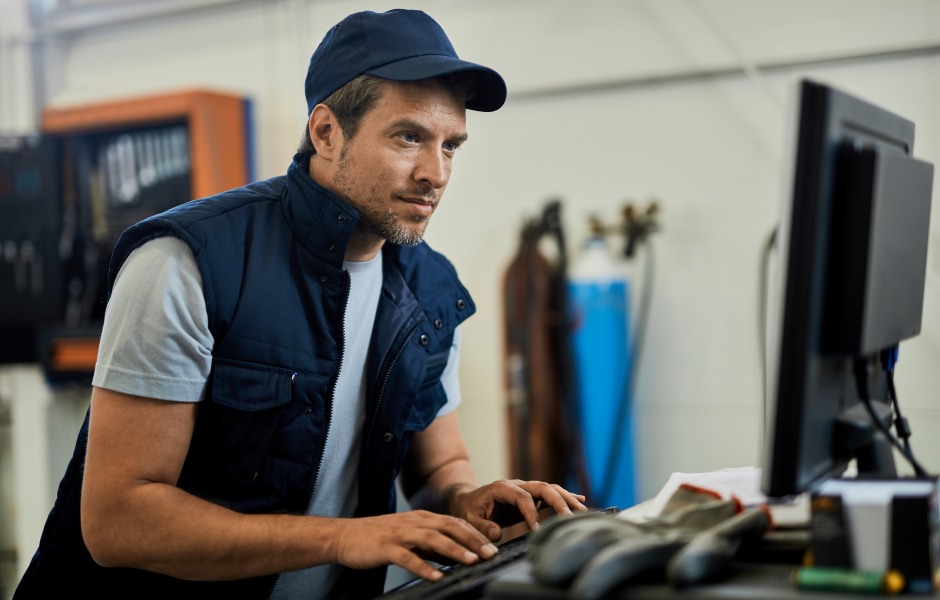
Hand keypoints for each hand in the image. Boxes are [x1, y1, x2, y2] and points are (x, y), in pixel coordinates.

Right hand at [331, 510, 498, 580]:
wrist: (344, 536)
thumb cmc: (378, 538)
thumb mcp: (409, 537)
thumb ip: (430, 544)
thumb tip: (455, 556)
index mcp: (421, 518)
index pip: (455, 522)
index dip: (475, 534)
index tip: (493, 546)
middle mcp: (414, 522)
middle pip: (449, 527)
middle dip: (472, 540)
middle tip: (490, 553)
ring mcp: (400, 534)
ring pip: (433, 539)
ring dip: (454, 550)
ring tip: (471, 561)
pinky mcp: (386, 547)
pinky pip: (408, 557)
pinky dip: (424, 566)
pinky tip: (436, 576)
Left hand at [449, 480, 587, 540]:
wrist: (467, 500)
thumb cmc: (468, 510)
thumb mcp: (468, 519)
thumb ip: (482, 526)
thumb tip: (497, 534)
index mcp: (502, 488)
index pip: (523, 497)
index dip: (532, 513)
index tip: (537, 531)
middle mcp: (517, 485)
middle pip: (542, 487)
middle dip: (558, 501)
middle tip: (570, 518)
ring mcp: (525, 489)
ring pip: (550, 489)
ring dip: (566, 498)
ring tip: (583, 510)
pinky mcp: (530, 496)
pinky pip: (550, 494)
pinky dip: (565, 497)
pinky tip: (580, 500)